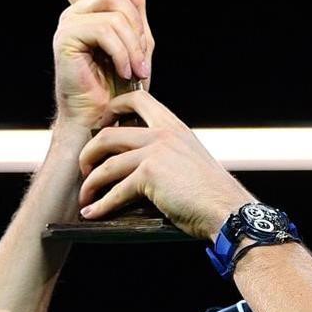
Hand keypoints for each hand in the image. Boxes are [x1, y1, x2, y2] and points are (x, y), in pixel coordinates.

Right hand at [51, 0, 154, 129]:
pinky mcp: (66, 39)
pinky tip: (125, 71)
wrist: (105, 117)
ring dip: (134, 44)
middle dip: (136, 23)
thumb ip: (135, 6)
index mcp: (87, 11)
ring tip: (136, 69)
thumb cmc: (120, 85)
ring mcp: (68, 25)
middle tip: (142, 54)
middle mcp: (73, 14)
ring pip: (114, 12)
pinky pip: (106, 30)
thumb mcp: (138, 40)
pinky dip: (123, 52)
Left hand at [77, 90, 255, 239]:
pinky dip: (101, 204)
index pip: (139, 99)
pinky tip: (93, 212)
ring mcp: (155, 153)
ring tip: (86, 195)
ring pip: (107, 163)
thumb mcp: (189, 157)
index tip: (102, 123)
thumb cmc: (210, 190)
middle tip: (86, 167)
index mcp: (174, 127)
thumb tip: (137, 162)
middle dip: (90, 152)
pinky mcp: (150, 175)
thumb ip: (166, 151)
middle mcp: (163, 134)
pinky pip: (115, 190)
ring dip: (91, 182)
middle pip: (109, 133)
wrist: (226, 207)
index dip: (114, 107)